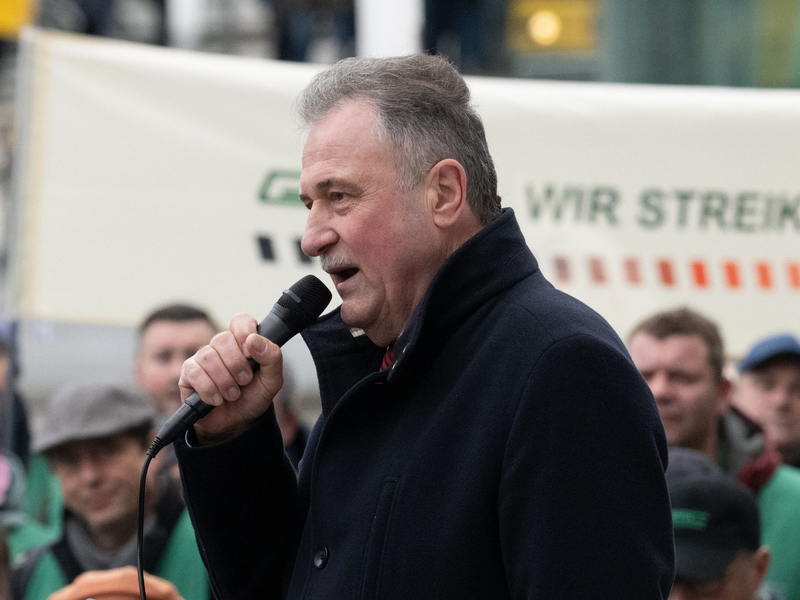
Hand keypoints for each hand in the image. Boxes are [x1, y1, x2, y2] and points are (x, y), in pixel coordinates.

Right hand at [178, 312, 282, 443]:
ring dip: (225, 381)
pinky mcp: (188, 373)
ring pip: (208, 356)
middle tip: (244, 381)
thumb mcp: (272, 380)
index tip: (250, 351)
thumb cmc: (253, 397)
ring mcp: (203, 358)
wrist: (237, 424)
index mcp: (243, 342)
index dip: (244, 331)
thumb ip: (272, 357)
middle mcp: (221, 346)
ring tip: (233, 394)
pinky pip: (195, 373)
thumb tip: (254, 340)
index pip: (240, 320)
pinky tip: (217, 400)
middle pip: (223, 338)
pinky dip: (210, 390)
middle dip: (237, 364)